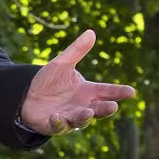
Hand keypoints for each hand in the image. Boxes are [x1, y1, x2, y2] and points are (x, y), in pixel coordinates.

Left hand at [17, 29, 134, 135]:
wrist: (27, 96)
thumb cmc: (48, 82)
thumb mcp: (62, 64)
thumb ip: (76, 51)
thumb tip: (91, 32)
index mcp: (88, 92)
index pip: (107, 91)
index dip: (119, 92)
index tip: (131, 92)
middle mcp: (82, 106)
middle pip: (98, 109)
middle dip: (106, 109)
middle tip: (113, 106)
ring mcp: (69, 117)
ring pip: (81, 120)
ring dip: (85, 117)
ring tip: (88, 112)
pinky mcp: (54, 125)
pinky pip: (58, 126)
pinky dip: (59, 123)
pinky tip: (56, 116)